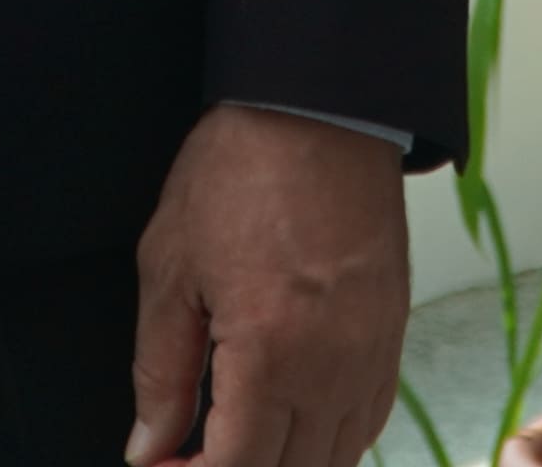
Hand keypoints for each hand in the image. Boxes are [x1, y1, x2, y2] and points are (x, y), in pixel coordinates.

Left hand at [128, 105, 404, 466]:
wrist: (321, 109)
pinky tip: (290, 423)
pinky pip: (367, 421)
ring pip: (334, 459)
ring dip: (281, 462)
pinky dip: (328, 440)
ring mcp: (371, 355)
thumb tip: (148, 445)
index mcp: (269, 351)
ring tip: (234, 440)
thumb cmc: (242, 172)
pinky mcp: (393, 337)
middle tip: (187, 454)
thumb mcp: (170, 269)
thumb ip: (159, 372)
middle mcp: (331, 366)